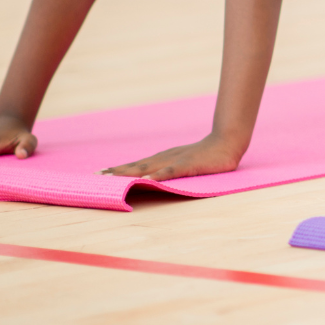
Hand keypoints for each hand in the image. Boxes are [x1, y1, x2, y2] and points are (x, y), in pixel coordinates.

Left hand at [100, 136, 243, 179]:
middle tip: (97, 176)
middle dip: (116, 172)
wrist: (227, 143)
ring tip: (112, 178)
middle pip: (136, 166)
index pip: (136, 165)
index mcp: (163, 159)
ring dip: (129, 173)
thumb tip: (150, 180)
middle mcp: (165, 158)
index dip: (118, 170)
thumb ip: (168, 170)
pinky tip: (147, 181)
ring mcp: (176, 161)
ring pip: (148, 168)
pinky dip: (158, 176)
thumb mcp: (183, 163)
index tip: (99, 174)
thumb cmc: (205, 156)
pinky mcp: (188, 165)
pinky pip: (170, 172)